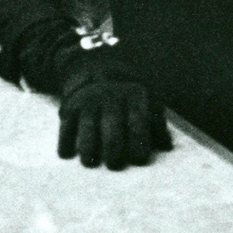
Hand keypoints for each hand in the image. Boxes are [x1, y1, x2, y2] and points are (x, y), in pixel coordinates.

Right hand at [57, 49, 171, 169]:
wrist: (96, 68)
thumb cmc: (128, 96)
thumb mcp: (148, 100)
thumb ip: (158, 124)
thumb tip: (167, 147)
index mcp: (134, 96)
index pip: (138, 122)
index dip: (139, 142)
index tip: (138, 159)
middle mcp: (110, 98)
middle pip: (112, 129)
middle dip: (113, 150)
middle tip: (114, 164)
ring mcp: (88, 101)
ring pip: (87, 129)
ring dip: (87, 148)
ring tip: (90, 162)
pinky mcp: (70, 107)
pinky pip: (65, 126)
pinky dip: (64, 141)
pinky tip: (67, 154)